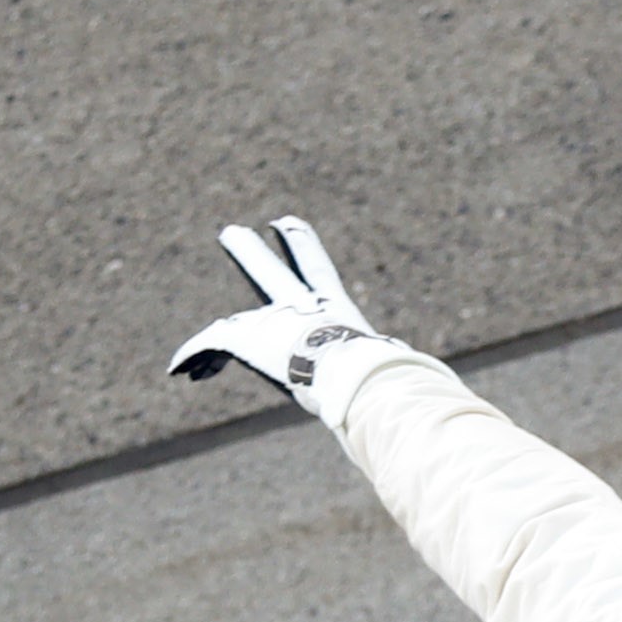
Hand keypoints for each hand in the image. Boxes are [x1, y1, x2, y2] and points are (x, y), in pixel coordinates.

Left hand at [166, 214, 406, 426]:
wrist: (360, 378)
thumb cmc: (385, 383)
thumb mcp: (395, 379)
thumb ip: (403, 379)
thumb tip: (441, 397)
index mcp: (335, 314)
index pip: (317, 274)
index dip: (301, 248)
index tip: (288, 224)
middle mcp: (301, 308)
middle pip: (272, 272)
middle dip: (253, 253)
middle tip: (233, 232)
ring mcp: (272, 319)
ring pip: (235, 304)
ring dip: (224, 284)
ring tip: (209, 279)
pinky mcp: (246, 337)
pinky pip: (210, 343)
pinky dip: (194, 357)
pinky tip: (179, 372)